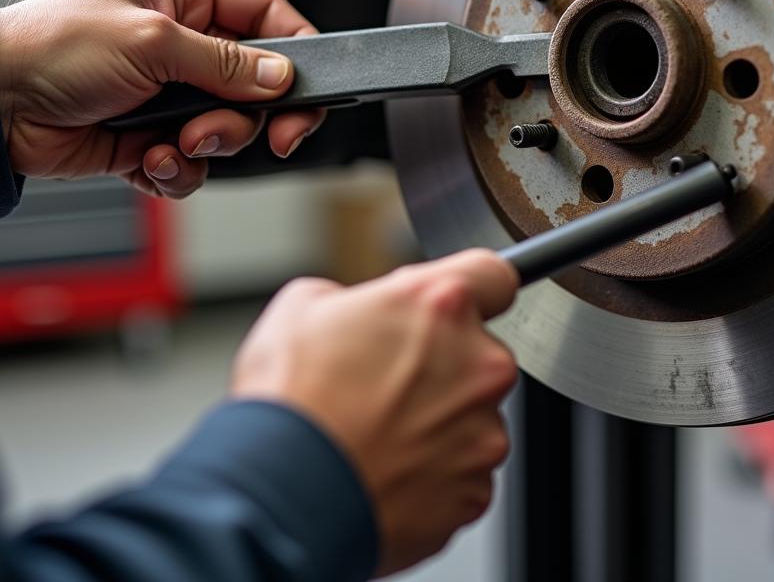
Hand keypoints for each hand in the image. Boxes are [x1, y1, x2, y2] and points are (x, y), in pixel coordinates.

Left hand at [0, 0, 325, 196]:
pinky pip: (193, 162)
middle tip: (270, 134)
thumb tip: (279, 76)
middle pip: (257, 84)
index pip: (266, 17)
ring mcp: (168, 92)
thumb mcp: (152, 41)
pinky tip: (151, 158)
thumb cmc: (51, 47)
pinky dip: (178, 169)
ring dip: (210, 143)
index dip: (296, 51)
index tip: (310, 86)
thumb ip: (225, 62)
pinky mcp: (151, 136)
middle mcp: (183, 43)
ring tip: (177, 140)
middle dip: (253, 115)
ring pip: (228, 129)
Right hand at [231, 249, 520, 576]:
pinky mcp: (474, 491)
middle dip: (443, 364)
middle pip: (480, 353)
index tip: (459, 304)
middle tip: (385, 383)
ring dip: (439, 422)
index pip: (494, 275)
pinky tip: (387, 469)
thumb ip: (358, 298)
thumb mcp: (304, 305)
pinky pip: (463, 474)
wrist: (280, 499)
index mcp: (442, 305)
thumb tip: (364, 313)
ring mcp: (481, 432)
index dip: (475, 288)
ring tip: (378, 434)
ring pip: (473, 416)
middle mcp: (478, 365)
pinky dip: (434, 474)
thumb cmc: (290, 402)